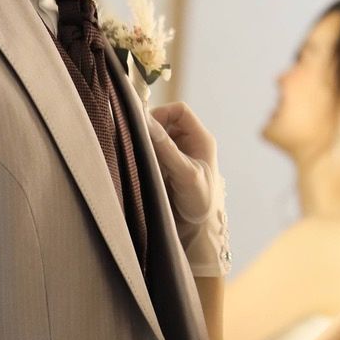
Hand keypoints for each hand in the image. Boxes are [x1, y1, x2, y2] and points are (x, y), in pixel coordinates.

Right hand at [148, 102, 218, 223]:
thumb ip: (167, 149)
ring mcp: (178, 153)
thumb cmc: (200, 201)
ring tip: (141, 158)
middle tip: (138, 145)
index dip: (162, 114)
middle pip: (165, 121)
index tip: (146, 129)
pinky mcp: (167, 165)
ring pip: (156, 136)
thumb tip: (147, 122)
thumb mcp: (185, 174)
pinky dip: (144, 155)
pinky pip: (152, 151)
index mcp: (201, 139)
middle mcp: (189, 142)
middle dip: (150, 131)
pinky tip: (141, 166)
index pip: (179, 111)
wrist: (198, 228)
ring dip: (146, 144)